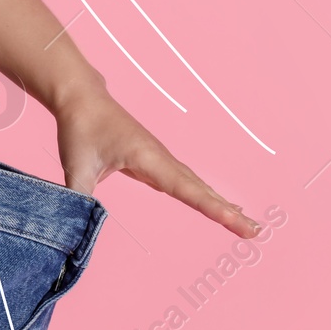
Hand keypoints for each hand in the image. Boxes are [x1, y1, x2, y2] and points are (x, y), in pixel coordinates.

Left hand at [48, 66, 262, 237]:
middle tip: (254, 231)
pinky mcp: (153, 160)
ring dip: (219, 203)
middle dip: (227, 211)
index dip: (213, 208)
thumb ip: (79, 199)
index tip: (237, 221)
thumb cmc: (79, 128)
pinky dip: (202, 194)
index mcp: (147, 158)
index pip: (185, 189)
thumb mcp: (76, 166)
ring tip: (244, 222)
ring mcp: (159, 158)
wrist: (81, 97)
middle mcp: (160, 157)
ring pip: (195, 184)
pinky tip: (214, 203)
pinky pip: (183, 181)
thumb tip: (77, 228)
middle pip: (200, 188)